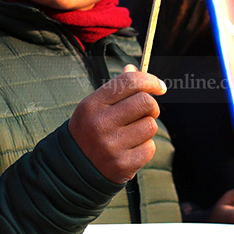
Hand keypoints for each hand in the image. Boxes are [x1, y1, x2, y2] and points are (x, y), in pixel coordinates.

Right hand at [68, 64, 165, 183]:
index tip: (159, 87)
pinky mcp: (123, 164)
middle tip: (145, 112)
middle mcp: (100, 124)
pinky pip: (150, 148)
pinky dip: (145, 147)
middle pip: (146, 103)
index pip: (129, 82)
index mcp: (92, 104)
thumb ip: (115, 88)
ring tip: (132, 133)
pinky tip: (130, 149)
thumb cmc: (89, 129)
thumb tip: (134, 68)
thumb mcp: (94, 106)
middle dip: (151, 107)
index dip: (150, 80)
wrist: (73, 166)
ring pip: (151, 126)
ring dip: (146, 128)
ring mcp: (112, 146)